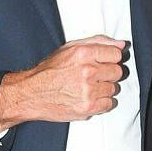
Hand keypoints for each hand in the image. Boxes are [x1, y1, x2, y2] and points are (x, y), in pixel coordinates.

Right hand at [0, 36, 126, 127]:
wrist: (31, 94)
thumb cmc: (49, 71)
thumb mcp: (70, 48)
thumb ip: (97, 43)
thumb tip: (121, 44)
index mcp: (83, 53)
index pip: (116, 54)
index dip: (110, 59)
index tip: (104, 62)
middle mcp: (87, 71)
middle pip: (117, 72)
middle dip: (108, 74)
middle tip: (95, 76)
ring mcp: (88, 91)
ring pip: (114, 89)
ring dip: (104, 89)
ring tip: (88, 87)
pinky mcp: (87, 107)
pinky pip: (109, 104)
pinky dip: (101, 102)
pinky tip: (89, 97)